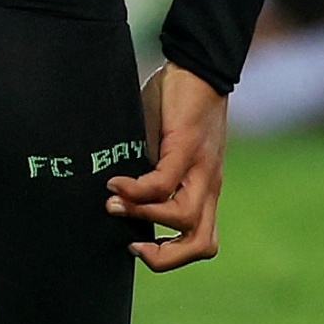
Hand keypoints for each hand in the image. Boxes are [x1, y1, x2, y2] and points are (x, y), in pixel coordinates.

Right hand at [105, 62, 225, 271]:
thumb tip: (116, 194)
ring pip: (185, 218)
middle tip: (132, 246)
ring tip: (114, 205)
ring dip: (144, 217)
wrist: (197, 67)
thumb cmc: (177, 106)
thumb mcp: (166, 149)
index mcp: (204, 189)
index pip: (203, 241)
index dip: (173, 256)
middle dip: (165, 257)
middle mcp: (208, 184)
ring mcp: (201, 167)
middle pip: (202, 244)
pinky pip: (164, 181)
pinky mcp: (187, 146)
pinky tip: (115, 182)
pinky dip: (137, 189)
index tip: (139, 246)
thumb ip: (152, 173)